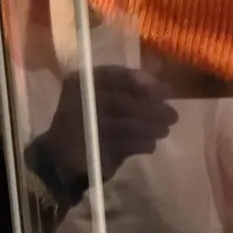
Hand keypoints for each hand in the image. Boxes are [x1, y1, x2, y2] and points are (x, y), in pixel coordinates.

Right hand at [29, 65, 178, 203]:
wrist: (60, 157)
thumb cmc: (88, 122)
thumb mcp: (102, 98)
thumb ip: (128, 89)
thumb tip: (162, 79)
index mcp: (82, 82)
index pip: (114, 75)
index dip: (141, 81)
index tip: (162, 89)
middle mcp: (81, 101)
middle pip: (123, 102)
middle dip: (152, 108)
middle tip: (173, 115)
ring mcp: (85, 126)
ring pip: (126, 124)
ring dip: (151, 127)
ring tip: (164, 130)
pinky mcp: (93, 149)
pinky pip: (125, 145)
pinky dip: (142, 144)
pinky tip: (151, 145)